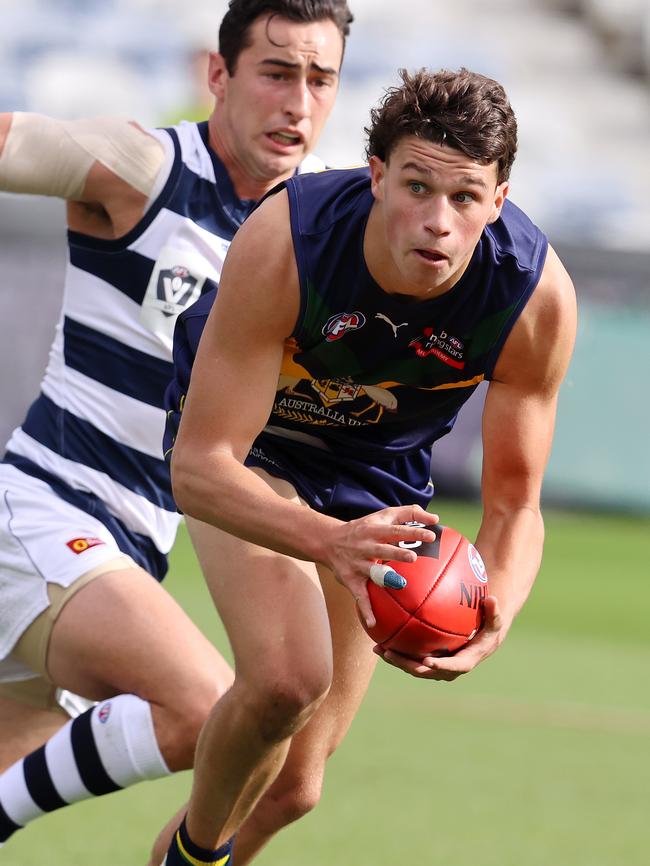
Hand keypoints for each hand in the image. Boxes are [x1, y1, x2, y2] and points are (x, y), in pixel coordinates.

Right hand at [325, 504, 438, 627]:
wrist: (328, 540)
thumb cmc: (364, 528)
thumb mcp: (381, 515)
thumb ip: (407, 513)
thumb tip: (435, 517)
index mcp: (375, 530)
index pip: (396, 529)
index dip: (413, 532)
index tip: (431, 536)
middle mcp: (365, 546)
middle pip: (383, 549)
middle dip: (397, 553)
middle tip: (414, 557)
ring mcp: (357, 563)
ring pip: (371, 571)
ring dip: (384, 577)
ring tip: (399, 583)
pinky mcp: (350, 579)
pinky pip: (359, 596)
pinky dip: (365, 610)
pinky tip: (373, 623)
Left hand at [373, 596, 504, 679]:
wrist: (482, 639)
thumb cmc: (489, 628)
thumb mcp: (495, 621)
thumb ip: (494, 612)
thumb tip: (492, 599)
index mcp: (465, 661)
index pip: (453, 667)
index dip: (440, 666)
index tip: (427, 661)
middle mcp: (448, 668)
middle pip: (425, 671)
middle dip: (406, 665)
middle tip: (390, 653)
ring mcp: (437, 666)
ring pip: (413, 666)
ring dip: (395, 660)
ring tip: (378, 648)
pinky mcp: (428, 660)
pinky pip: (411, 657)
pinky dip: (396, 651)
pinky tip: (380, 639)